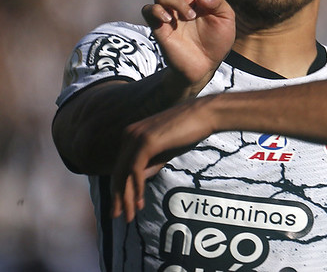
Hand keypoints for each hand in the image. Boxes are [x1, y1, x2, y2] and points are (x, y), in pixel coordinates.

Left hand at [111, 96, 216, 221]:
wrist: (204, 114)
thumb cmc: (189, 130)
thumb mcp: (165, 151)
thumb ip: (151, 163)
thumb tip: (137, 180)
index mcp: (131, 135)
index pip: (121, 167)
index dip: (121, 189)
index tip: (126, 207)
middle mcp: (129, 135)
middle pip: (118, 172)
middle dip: (118, 197)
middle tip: (117, 216)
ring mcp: (135, 137)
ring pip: (123, 173)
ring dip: (126, 197)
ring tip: (128, 216)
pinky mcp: (145, 141)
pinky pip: (135, 170)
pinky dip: (136, 187)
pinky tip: (139, 201)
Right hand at [141, 0, 235, 89]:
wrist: (206, 65)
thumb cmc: (217, 40)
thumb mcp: (226, 18)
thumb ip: (218, 2)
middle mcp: (178, 1)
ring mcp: (167, 13)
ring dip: (176, 0)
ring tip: (191, 16)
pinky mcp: (158, 27)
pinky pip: (149, 10)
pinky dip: (157, 10)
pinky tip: (169, 18)